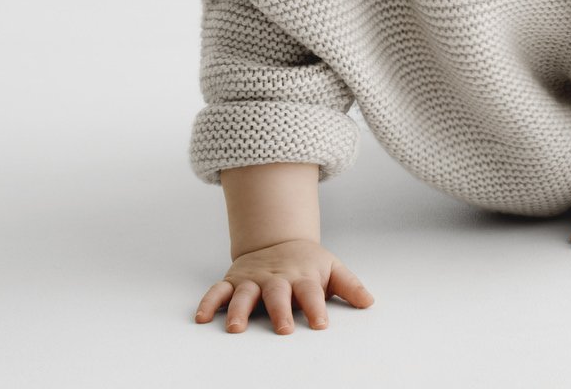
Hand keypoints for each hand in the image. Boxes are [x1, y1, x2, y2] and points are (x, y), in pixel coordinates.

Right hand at [193, 238, 374, 333]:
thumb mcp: (332, 268)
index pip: (311, 292)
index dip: (316, 307)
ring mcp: (254, 279)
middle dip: (279, 311)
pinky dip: (208, 302)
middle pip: (277, 294)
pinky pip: (218, 291)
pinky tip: (201, 317)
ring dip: (238, 310)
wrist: (279, 240)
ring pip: (244, 293)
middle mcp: (277, 278)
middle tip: (283, 329)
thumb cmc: (307, 262)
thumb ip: (350, 286)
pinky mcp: (234, 280)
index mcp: (302, 276)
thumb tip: (369, 302)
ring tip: (235, 328)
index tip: (321, 324)